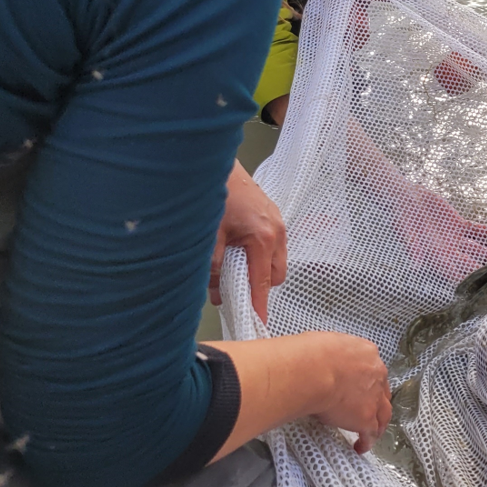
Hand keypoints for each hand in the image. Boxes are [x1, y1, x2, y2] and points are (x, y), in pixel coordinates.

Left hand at [211, 160, 287, 322]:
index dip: (259, 305)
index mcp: (264, 238)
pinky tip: (235, 247)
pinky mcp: (271, 213)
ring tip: (231, 266)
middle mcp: (277, 230)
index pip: (264, 282)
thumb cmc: (215, 194)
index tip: (257, 323)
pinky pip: (271, 243)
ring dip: (257, 268)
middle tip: (232, 289)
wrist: (216, 163)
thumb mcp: (209, 238)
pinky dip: (257, 253)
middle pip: (277, 274)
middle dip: (259, 285)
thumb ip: (214, 269)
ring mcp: (277, 220)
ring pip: (275, 258)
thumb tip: (217, 294)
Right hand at [310, 333, 392, 451]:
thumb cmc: (310, 354)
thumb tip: (320, 359)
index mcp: (367, 353)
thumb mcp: (326, 344)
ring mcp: (374, 397)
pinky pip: (370, 433)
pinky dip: (367, 441)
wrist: (313, 370)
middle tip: (368, 410)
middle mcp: (376, 374)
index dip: (366, 379)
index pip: (372, 368)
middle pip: (383, 391)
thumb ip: (332, 354)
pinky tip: (360, 447)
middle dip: (377, 401)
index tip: (358, 386)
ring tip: (372, 433)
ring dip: (379, 424)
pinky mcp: (366, 418)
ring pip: (383, 414)